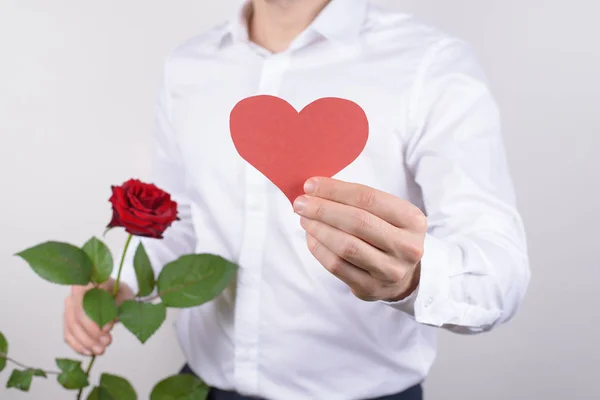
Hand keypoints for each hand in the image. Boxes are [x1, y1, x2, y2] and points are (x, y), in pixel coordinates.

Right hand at [63, 279, 133, 355]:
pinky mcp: (69, 320)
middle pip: (75, 319)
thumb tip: (105, 327)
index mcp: (86, 283)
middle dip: (90, 335)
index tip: (106, 330)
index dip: (92, 321)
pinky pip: (68, 335)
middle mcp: (74, 294)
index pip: (82, 304)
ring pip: (71, 329)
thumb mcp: (124, 296)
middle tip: (107, 343)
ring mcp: (70, 308)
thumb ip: (115, 309)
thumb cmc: (121, 293)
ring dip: (85, 343)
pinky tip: (89, 352)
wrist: (119, 294)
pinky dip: (78, 346)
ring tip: (101, 350)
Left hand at [294, 177, 425, 301]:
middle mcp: (406, 246)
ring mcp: (390, 271)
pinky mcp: (371, 288)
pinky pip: (336, 266)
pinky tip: (311, 237)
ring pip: (345, 246)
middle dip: (323, 209)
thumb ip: (357, 200)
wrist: (403, 275)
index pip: (368, 198)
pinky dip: (318, 248)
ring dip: (318, 229)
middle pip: (357, 222)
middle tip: (301, 203)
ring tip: (304, 218)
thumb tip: (314, 189)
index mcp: (412, 220)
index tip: (311, 185)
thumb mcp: (387, 213)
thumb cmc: (387, 233)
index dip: (335, 190)